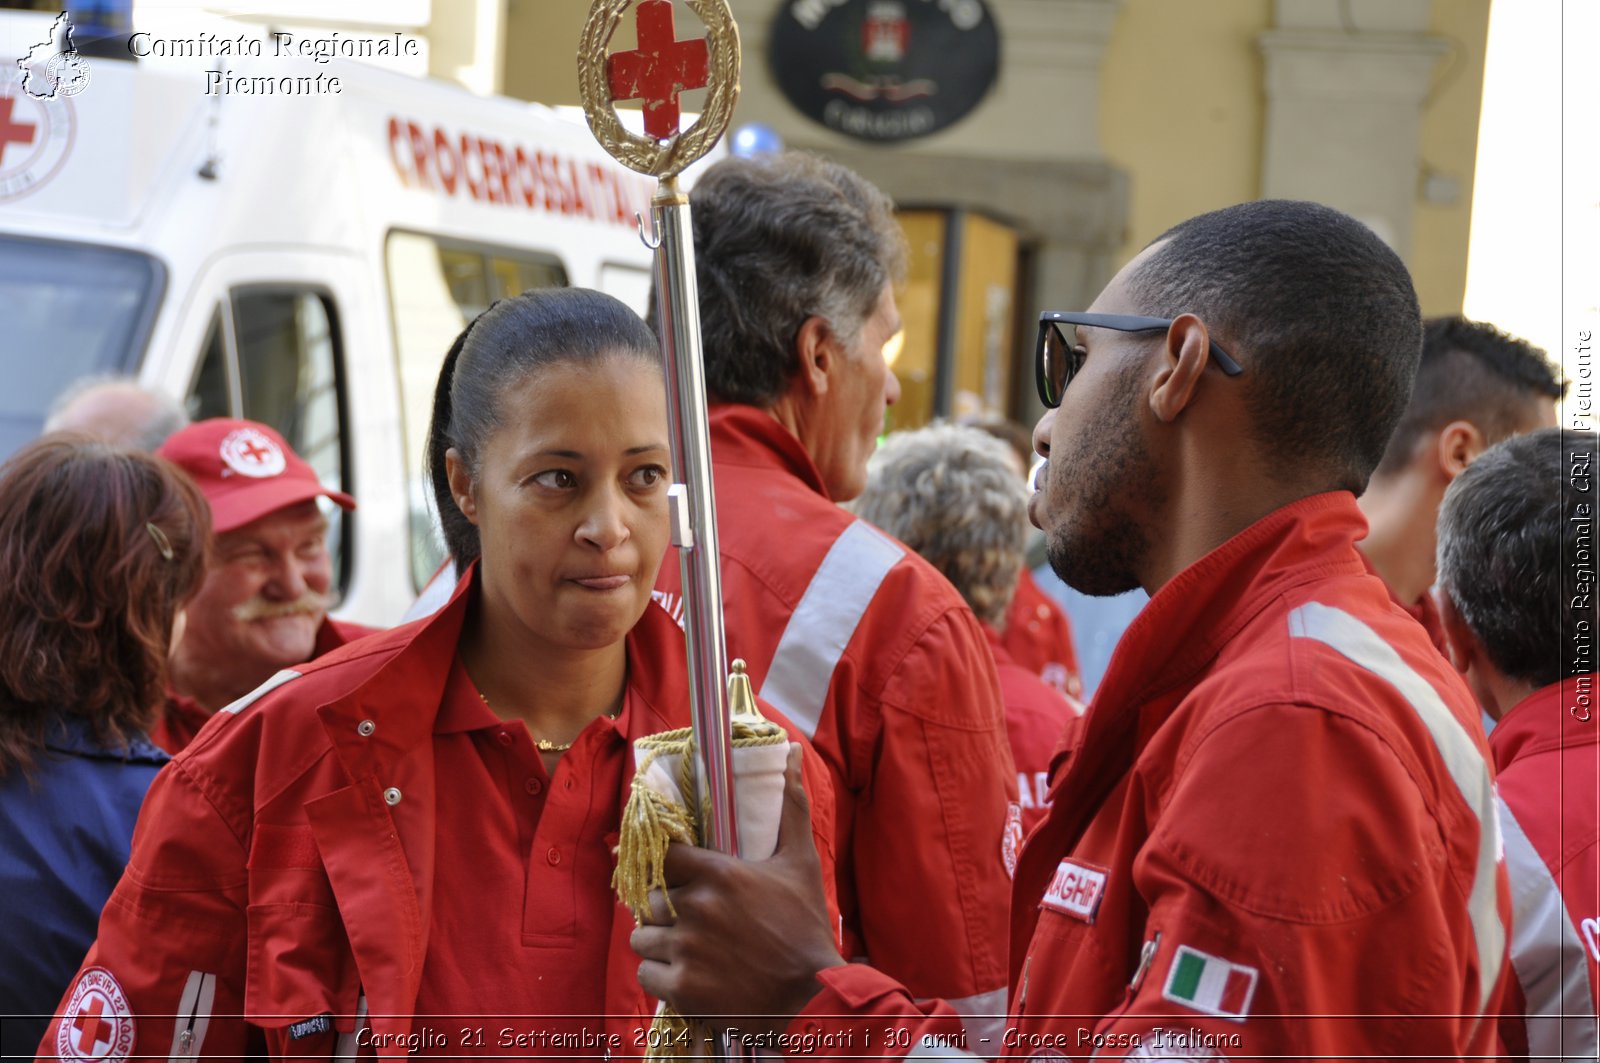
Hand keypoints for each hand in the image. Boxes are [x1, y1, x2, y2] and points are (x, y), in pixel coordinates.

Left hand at [632, 744, 843, 1034]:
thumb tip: (791, 751)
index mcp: (719, 873)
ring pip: (643, 937)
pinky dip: (661, 976)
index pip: (665, 856)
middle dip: (666, 907)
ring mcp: (687, 949)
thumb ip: (791, 806)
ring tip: (686, 948)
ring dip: (659, 942)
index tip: (677, 875)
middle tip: (690, 918)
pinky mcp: (682, 988)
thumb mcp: (801, 862)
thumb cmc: (806, 926)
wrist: (812, 995)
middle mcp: (696, 907)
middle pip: (651, 898)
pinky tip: (686, 975)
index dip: (669, 866)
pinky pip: (647, 974)